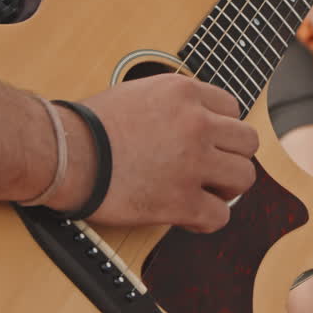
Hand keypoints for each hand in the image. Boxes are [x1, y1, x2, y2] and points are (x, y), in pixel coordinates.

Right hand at [47, 74, 257, 233]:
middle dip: (232, 156)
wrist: (65, 153)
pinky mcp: (181, 200)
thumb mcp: (137, 92)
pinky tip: (190, 217)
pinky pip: (220, 216)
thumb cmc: (88, 126)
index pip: (232, 108)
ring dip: (227, 188)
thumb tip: (192, 117)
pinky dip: (207, 220)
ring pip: (244, 177)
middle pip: (247, 141)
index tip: (207, 142)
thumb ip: (172, 103)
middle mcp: (196, 124)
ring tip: (205, 192)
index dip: (220, 129)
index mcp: (184, 92)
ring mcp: (192, 163)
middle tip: (211, 169)